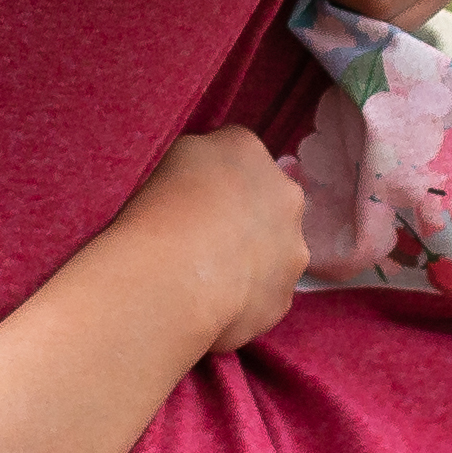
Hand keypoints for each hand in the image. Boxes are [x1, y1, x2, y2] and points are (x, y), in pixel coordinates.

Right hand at [126, 124, 305, 356]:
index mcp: (247, 150)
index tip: (195, 200)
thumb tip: (211, 176)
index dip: (215, 181)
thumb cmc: (160, 213)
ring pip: (274, 251)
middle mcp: (284, 194)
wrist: (174, 277)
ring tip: (209, 276)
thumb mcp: (172, 157)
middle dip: (245, 216)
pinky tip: (215, 302)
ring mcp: (291, 249)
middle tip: (205, 238)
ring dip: (251, 258)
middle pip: (267, 201)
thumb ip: (204, 159)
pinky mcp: (283, 296)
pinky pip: (265, 293)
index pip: (237, 155)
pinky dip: (246, 297)